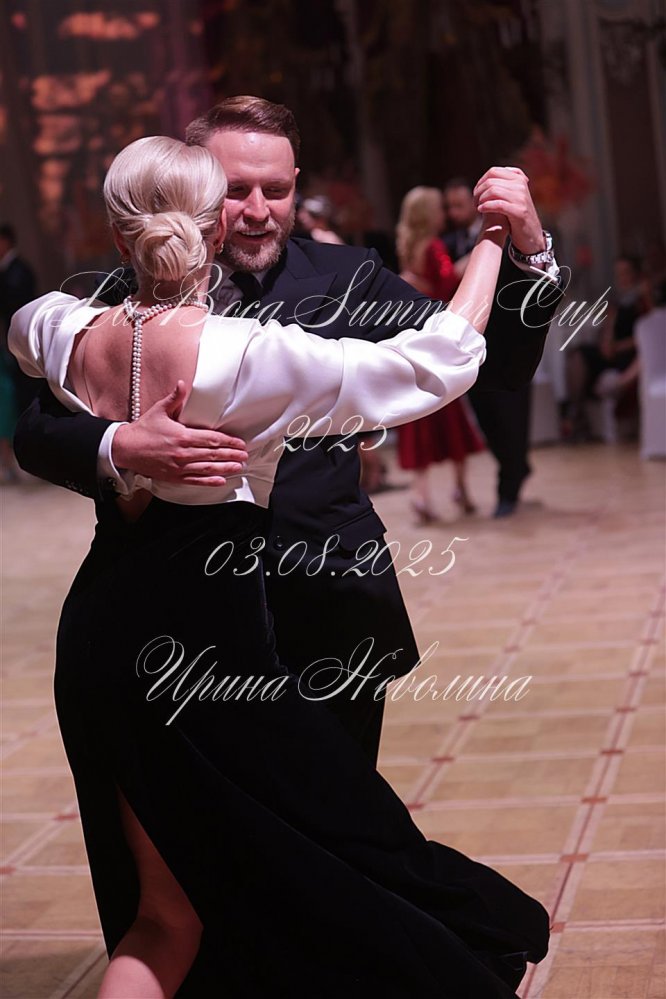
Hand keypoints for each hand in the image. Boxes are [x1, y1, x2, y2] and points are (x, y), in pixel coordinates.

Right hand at [112, 381, 247, 485]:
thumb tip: (182, 383)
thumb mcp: (159, 410)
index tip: (240, 443)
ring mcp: (179, 467)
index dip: (228, 441)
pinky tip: (221, 481)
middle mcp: (183, 453)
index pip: (211, 439)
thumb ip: (174, 398)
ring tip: (239, 467)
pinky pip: (195, 480)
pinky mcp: (174, 477)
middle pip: (213, 454)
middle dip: (231, 455)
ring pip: (207, 469)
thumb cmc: (144, 429)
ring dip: (225, 468)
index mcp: (182, 436)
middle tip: (245, 455)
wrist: (126, 449)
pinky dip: (209, 481)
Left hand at [474, 167, 545, 254]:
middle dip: (478, 191)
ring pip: (493, 191)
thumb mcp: (512, 196)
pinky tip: (481, 210)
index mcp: (518, 179)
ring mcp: (521, 198)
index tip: (476, 192)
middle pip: (491, 181)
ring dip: (480, 199)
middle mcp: (521, 185)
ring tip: (477, 207)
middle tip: (475, 201)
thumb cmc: (516, 215)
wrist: (531, 234)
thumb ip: (503, 185)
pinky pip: (497, 204)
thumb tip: (484, 180)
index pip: (493, 171)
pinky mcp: (518, 211)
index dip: (480, 181)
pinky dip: (486, 206)